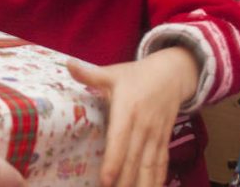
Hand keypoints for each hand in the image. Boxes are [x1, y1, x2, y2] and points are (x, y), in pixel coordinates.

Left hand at [67, 47, 198, 186]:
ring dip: (141, 184)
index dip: (113, 160)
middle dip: (124, 181)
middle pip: (134, 159)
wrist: (172, 74)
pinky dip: (156, 179)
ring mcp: (155, 135)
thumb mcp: (113, 73)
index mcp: (128, 109)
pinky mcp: (163, 140)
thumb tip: (67, 64)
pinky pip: (161, 163)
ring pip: (149, 166)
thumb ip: (90, 74)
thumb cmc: (136, 75)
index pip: (120, 139)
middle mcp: (143, 125)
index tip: (105, 180)